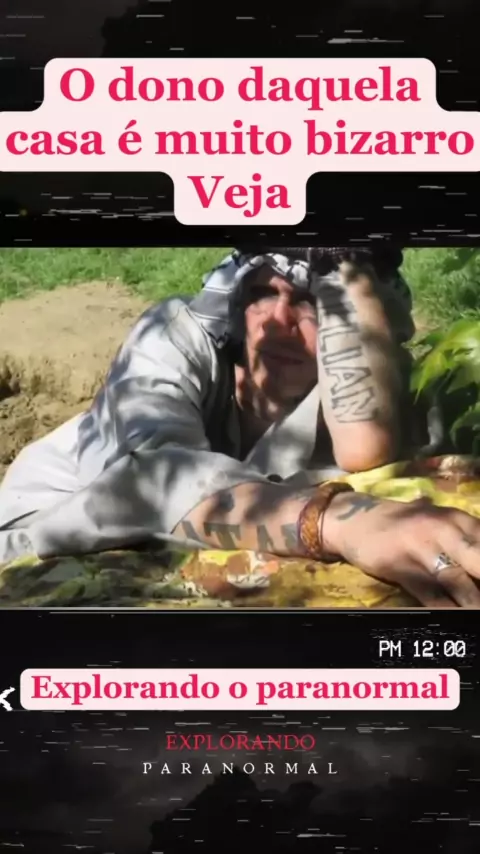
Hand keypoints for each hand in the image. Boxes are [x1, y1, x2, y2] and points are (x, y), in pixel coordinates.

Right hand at [322, 492, 479, 607]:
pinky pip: (432, 596)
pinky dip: (449, 612)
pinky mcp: (402, 568)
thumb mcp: (443, 523)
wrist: (358, 518)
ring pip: (460, 583)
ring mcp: (422, 549)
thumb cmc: (409, 525)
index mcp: (460, 519)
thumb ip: (471, 540)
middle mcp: (444, 530)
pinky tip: (460, 622)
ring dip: (475, 604)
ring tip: (479, 614)